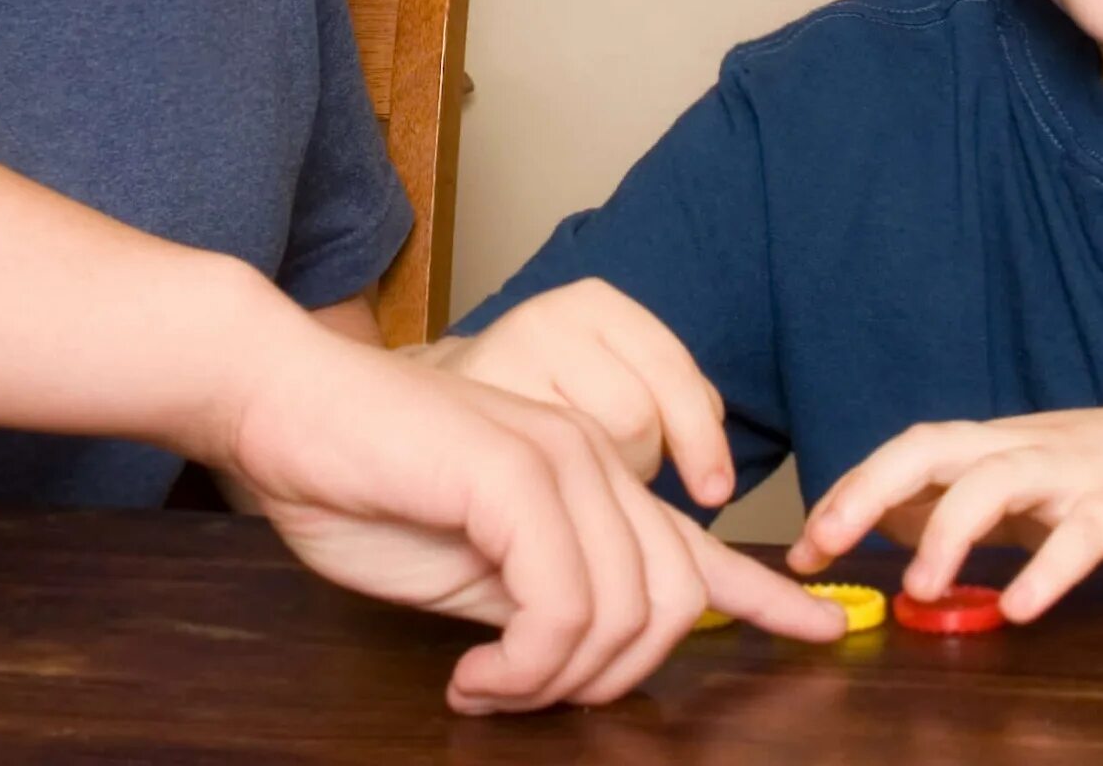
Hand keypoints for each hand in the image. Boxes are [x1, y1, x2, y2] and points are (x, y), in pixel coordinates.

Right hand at [215, 321, 842, 712]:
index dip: (764, 600)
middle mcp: (591, 462)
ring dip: (552, 683)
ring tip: (484, 682)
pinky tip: (473, 673)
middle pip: (672, 603)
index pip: (696, 548)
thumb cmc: (357, 484)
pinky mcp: (517, 473)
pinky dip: (524, 666)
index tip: (823, 633)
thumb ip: (540, 601)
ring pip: (624, 615)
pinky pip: (564, 608)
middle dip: (608, 681)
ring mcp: (560, 460)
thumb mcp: (469, 567)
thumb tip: (582, 662)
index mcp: (586, 481)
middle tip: (515, 696)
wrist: (280, 407)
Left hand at [787, 396, 1102, 620]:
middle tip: (820, 545)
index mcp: (998, 445)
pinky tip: (1025, 609)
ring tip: (918, 587)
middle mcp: (1027, 448)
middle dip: (866, 491)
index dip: (850, 491)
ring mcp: (1078, 474)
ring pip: (997, 481)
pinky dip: (1049, 569)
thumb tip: (891, 522)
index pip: (906, 454)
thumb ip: (966, 498)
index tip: (802, 545)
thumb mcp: (1033, 481)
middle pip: (930, 448)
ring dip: (948, 531)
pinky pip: (1083, 534)